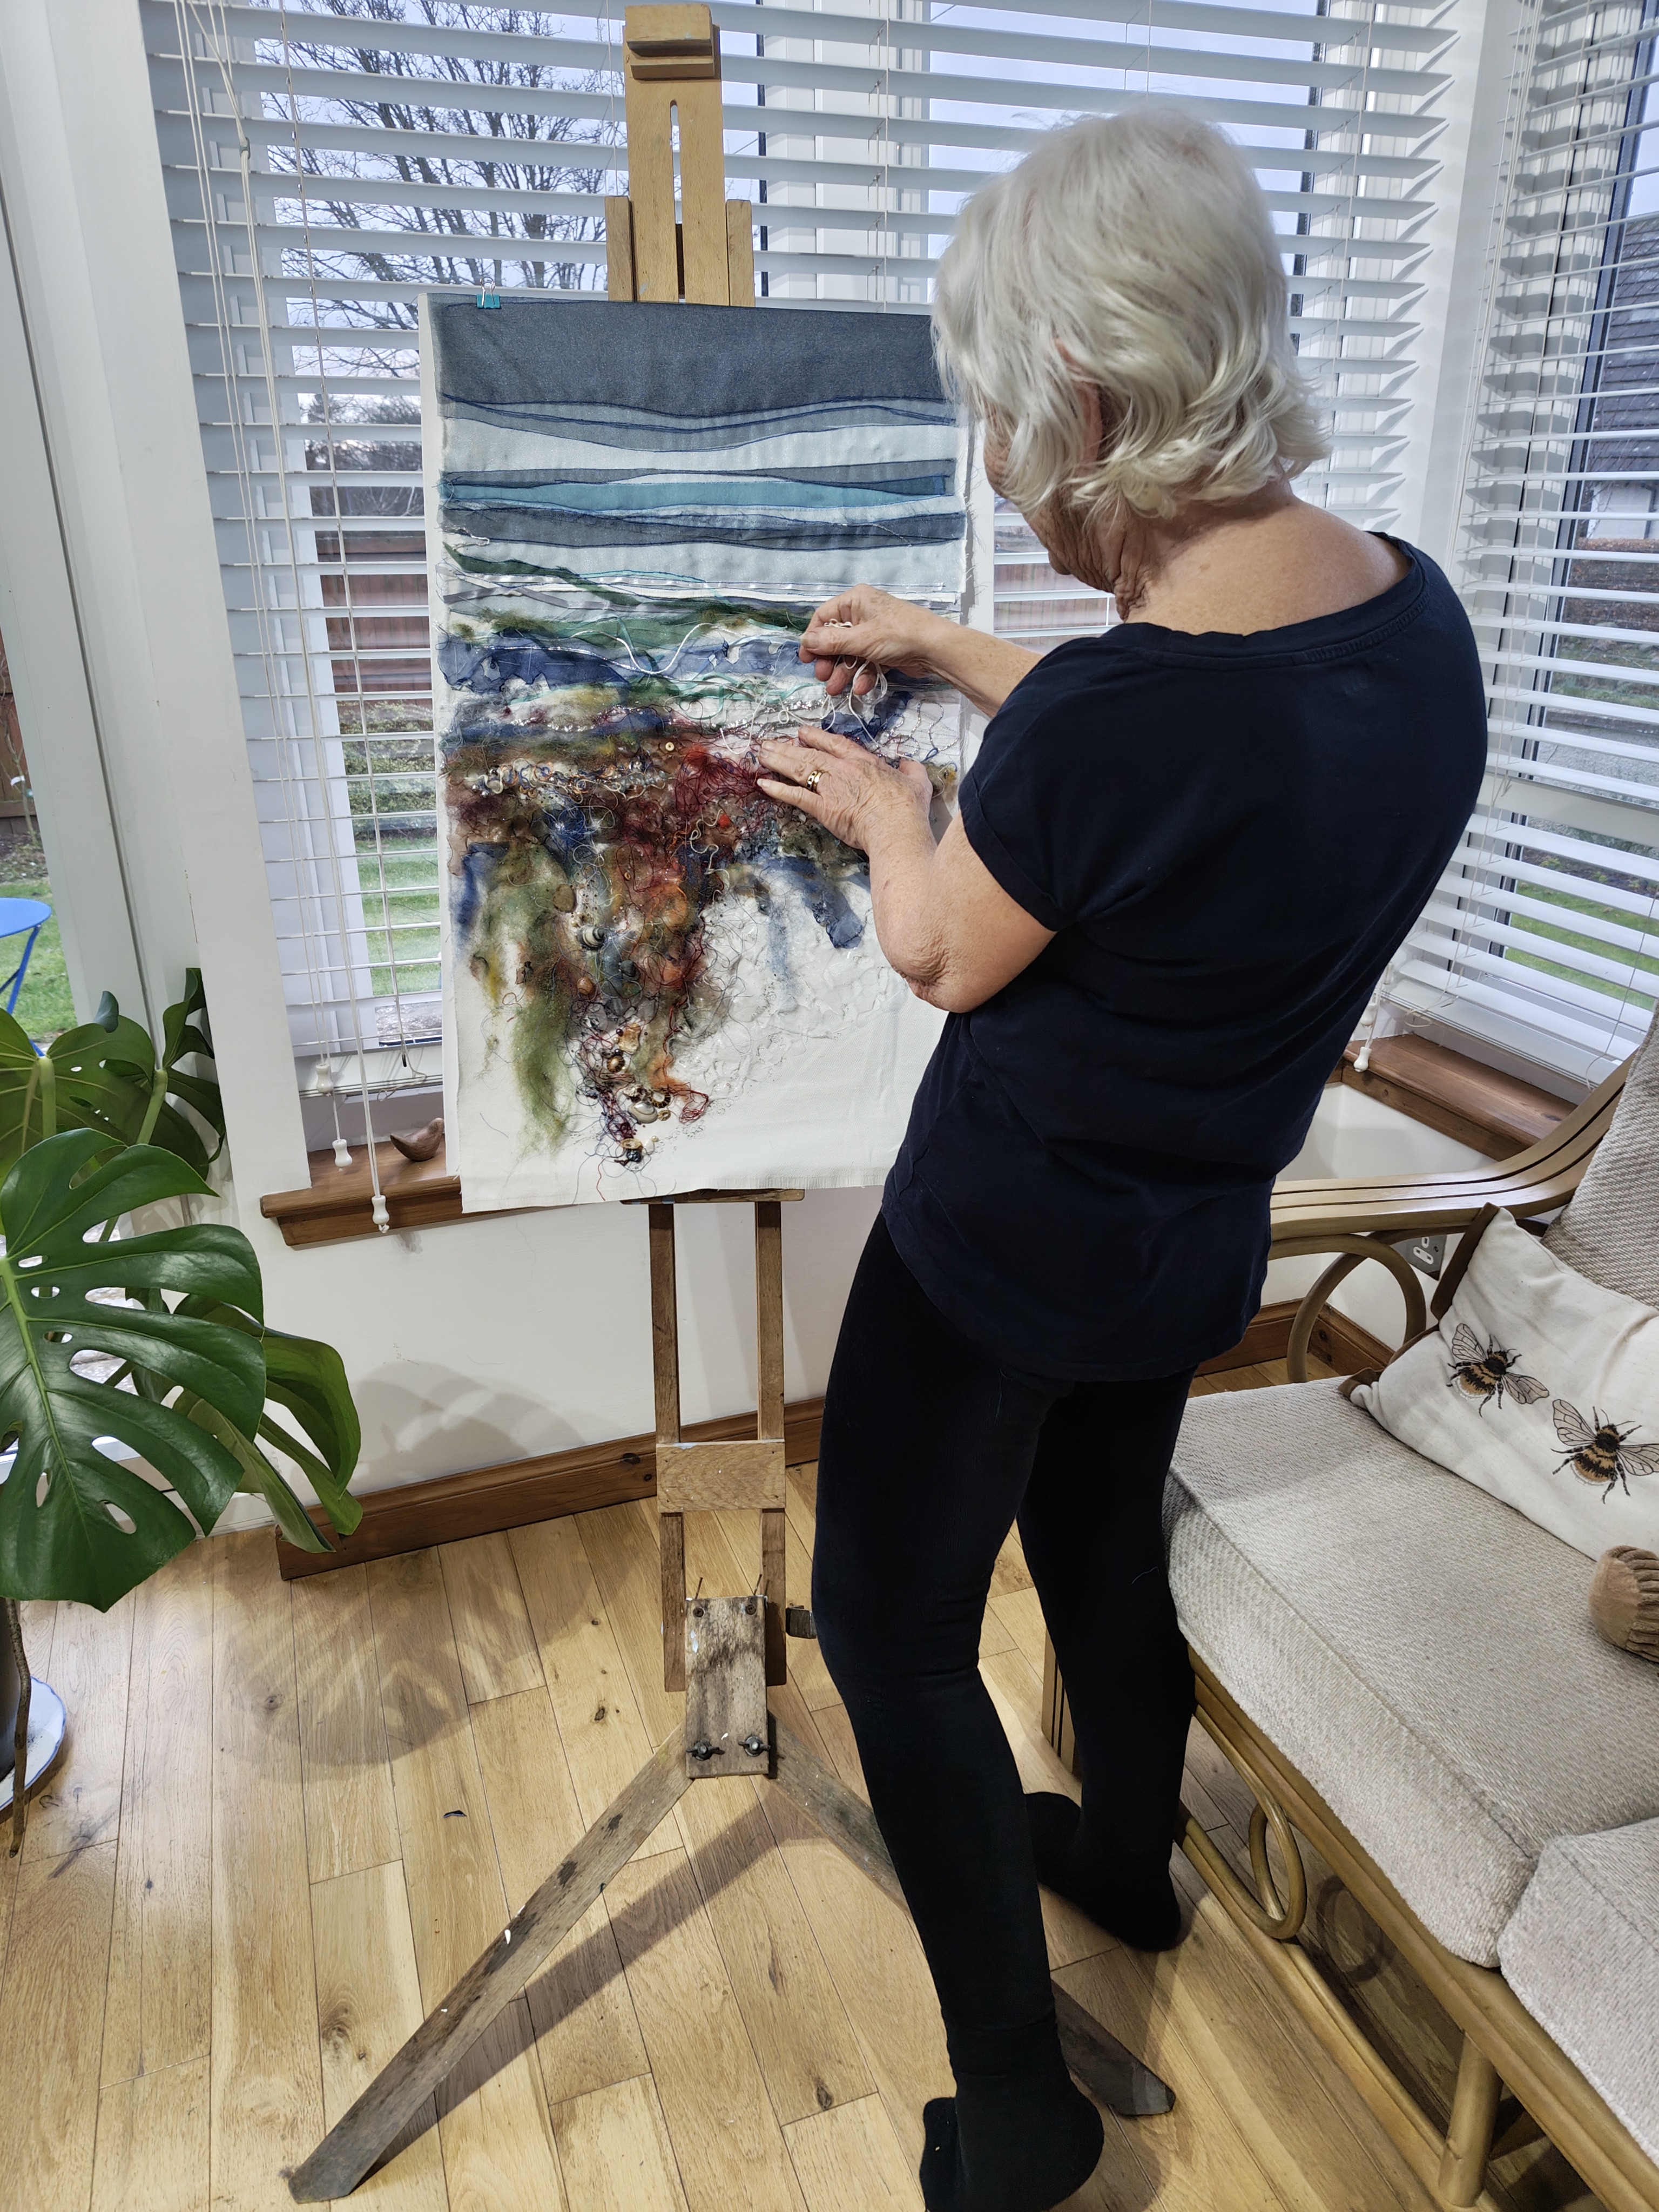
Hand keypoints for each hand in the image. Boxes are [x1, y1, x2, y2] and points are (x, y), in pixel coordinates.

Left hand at [756, 726, 933, 853]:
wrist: (896, 826)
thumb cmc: (907, 806)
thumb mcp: (916, 780)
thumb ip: (911, 769)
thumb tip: (909, 764)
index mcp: (863, 762)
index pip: (834, 743)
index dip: (815, 736)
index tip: (801, 732)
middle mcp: (842, 770)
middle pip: (809, 754)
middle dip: (787, 747)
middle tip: (769, 742)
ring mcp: (831, 788)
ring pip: (799, 769)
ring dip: (778, 761)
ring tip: (761, 754)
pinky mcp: (823, 809)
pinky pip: (795, 796)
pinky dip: (778, 789)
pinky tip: (763, 784)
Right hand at [799, 586, 959, 698]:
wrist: (936, 649)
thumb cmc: (898, 635)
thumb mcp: (861, 639)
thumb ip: (831, 642)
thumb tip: (804, 641)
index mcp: (855, 601)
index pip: (824, 617)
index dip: (813, 638)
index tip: (806, 659)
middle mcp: (863, 613)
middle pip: (836, 638)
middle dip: (829, 660)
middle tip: (822, 677)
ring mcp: (874, 632)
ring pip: (851, 653)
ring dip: (843, 672)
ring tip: (836, 690)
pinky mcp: (884, 649)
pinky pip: (867, 661)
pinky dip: (863, 675)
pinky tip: (861, 688)